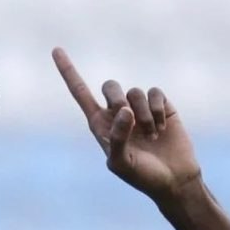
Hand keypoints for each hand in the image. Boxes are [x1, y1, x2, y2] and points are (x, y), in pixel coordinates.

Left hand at [52, 47, 201, 202]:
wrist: (173, 180)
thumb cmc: (142, 176)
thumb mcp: (121, 164)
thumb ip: (117, 139)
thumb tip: (124, 111)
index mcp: (100, 124)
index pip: (80, 92)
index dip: (68, 71)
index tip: (56, 50)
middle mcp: (117, 113)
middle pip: (110, 86)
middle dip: (117, 98)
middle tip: (127, 115)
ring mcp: (139, 108)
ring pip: (135, 92)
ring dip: (144, 115)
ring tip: (151, 136)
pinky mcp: (162, 106)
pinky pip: (155, 93)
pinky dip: (158, 110)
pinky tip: (162, 128)